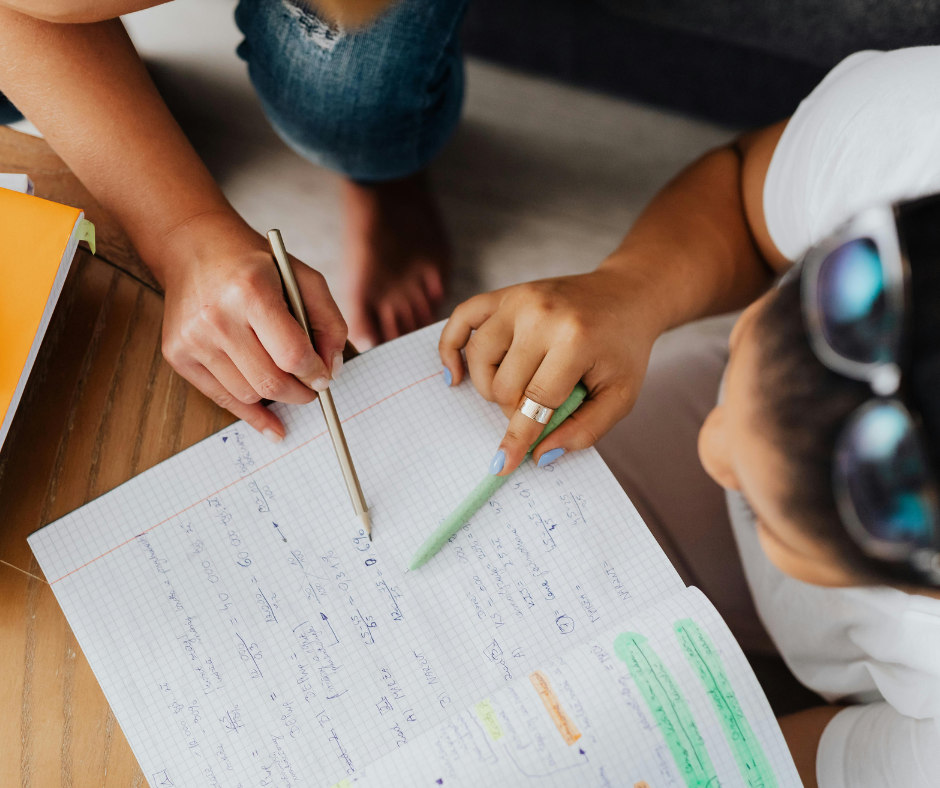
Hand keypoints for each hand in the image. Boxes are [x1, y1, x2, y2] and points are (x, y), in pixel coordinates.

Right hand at [154, 212, 347, 440]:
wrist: (195, 247)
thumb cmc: (255, 264)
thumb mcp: (303, 279)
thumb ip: (328, 322)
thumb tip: (332, 369)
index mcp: (251, 291)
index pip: (293, 355)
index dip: (315, 374)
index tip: (324, 377)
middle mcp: (217, 317)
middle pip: (270, 381)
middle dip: (300, 393)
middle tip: (311, 389)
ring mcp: (193, 338)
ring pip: (248, 394)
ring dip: (276, 397)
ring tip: (288, 383)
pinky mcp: (177, 354)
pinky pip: (221, 398)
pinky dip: (251, 413)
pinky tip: (272, 424)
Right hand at [439, 268, 662, 474]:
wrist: (626, 296)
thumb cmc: (622, 349)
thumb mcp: (621, 396)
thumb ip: (585, 430)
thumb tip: (541, 455)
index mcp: (574, 339)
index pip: (536, 401)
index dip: (519, 438)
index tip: (502, 466)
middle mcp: (540, 315)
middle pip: (502, 385)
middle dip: (516, 408)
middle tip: (541, 404)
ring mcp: (518, 299)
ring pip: (478, 358)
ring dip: (490, 386)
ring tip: (517, 387)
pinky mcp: (505, 293)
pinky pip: (461, 318)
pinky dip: (450, 348)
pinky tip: (456, 373)